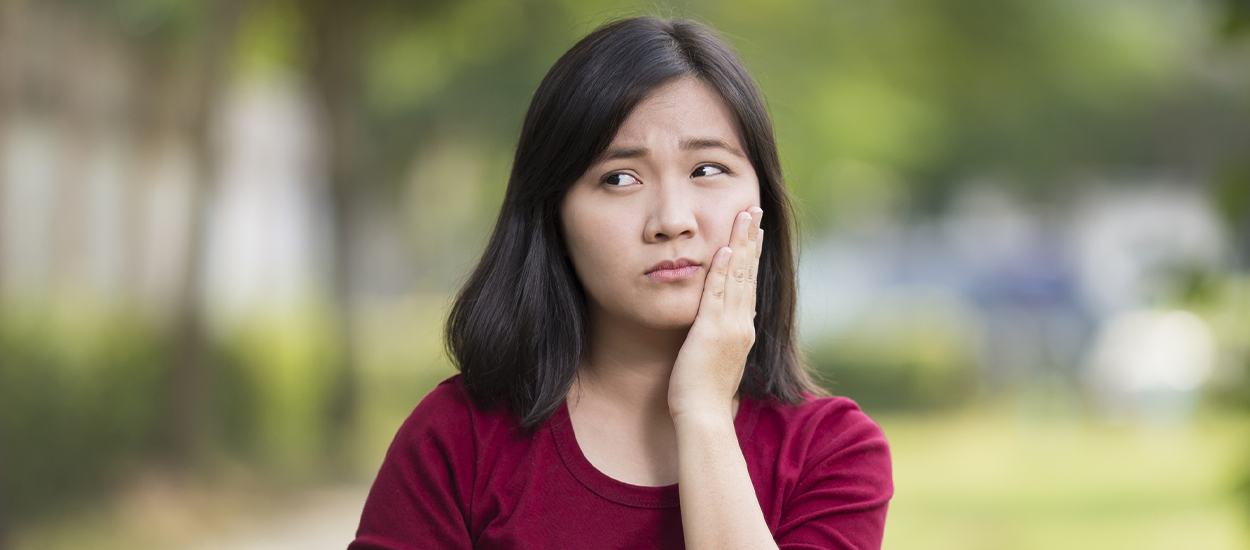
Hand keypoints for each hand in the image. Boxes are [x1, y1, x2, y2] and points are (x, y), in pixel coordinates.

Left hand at [667, 206, 763, 422]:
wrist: (703, 416)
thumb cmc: (704, 395)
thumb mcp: (718, 359)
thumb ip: (723, 339)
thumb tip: (727, 326)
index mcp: (742, 329)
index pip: (748, 284)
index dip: (751, 256)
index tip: (754, 231)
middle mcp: (741, 324)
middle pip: (748, 273)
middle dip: (751, 239)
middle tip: (754, 210)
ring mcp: (729, 326)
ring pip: (737, 277)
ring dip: (741, 243)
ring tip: (744, 216)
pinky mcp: (712, 332)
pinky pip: (717, 294)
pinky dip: (721, 271)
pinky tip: (723, 248)